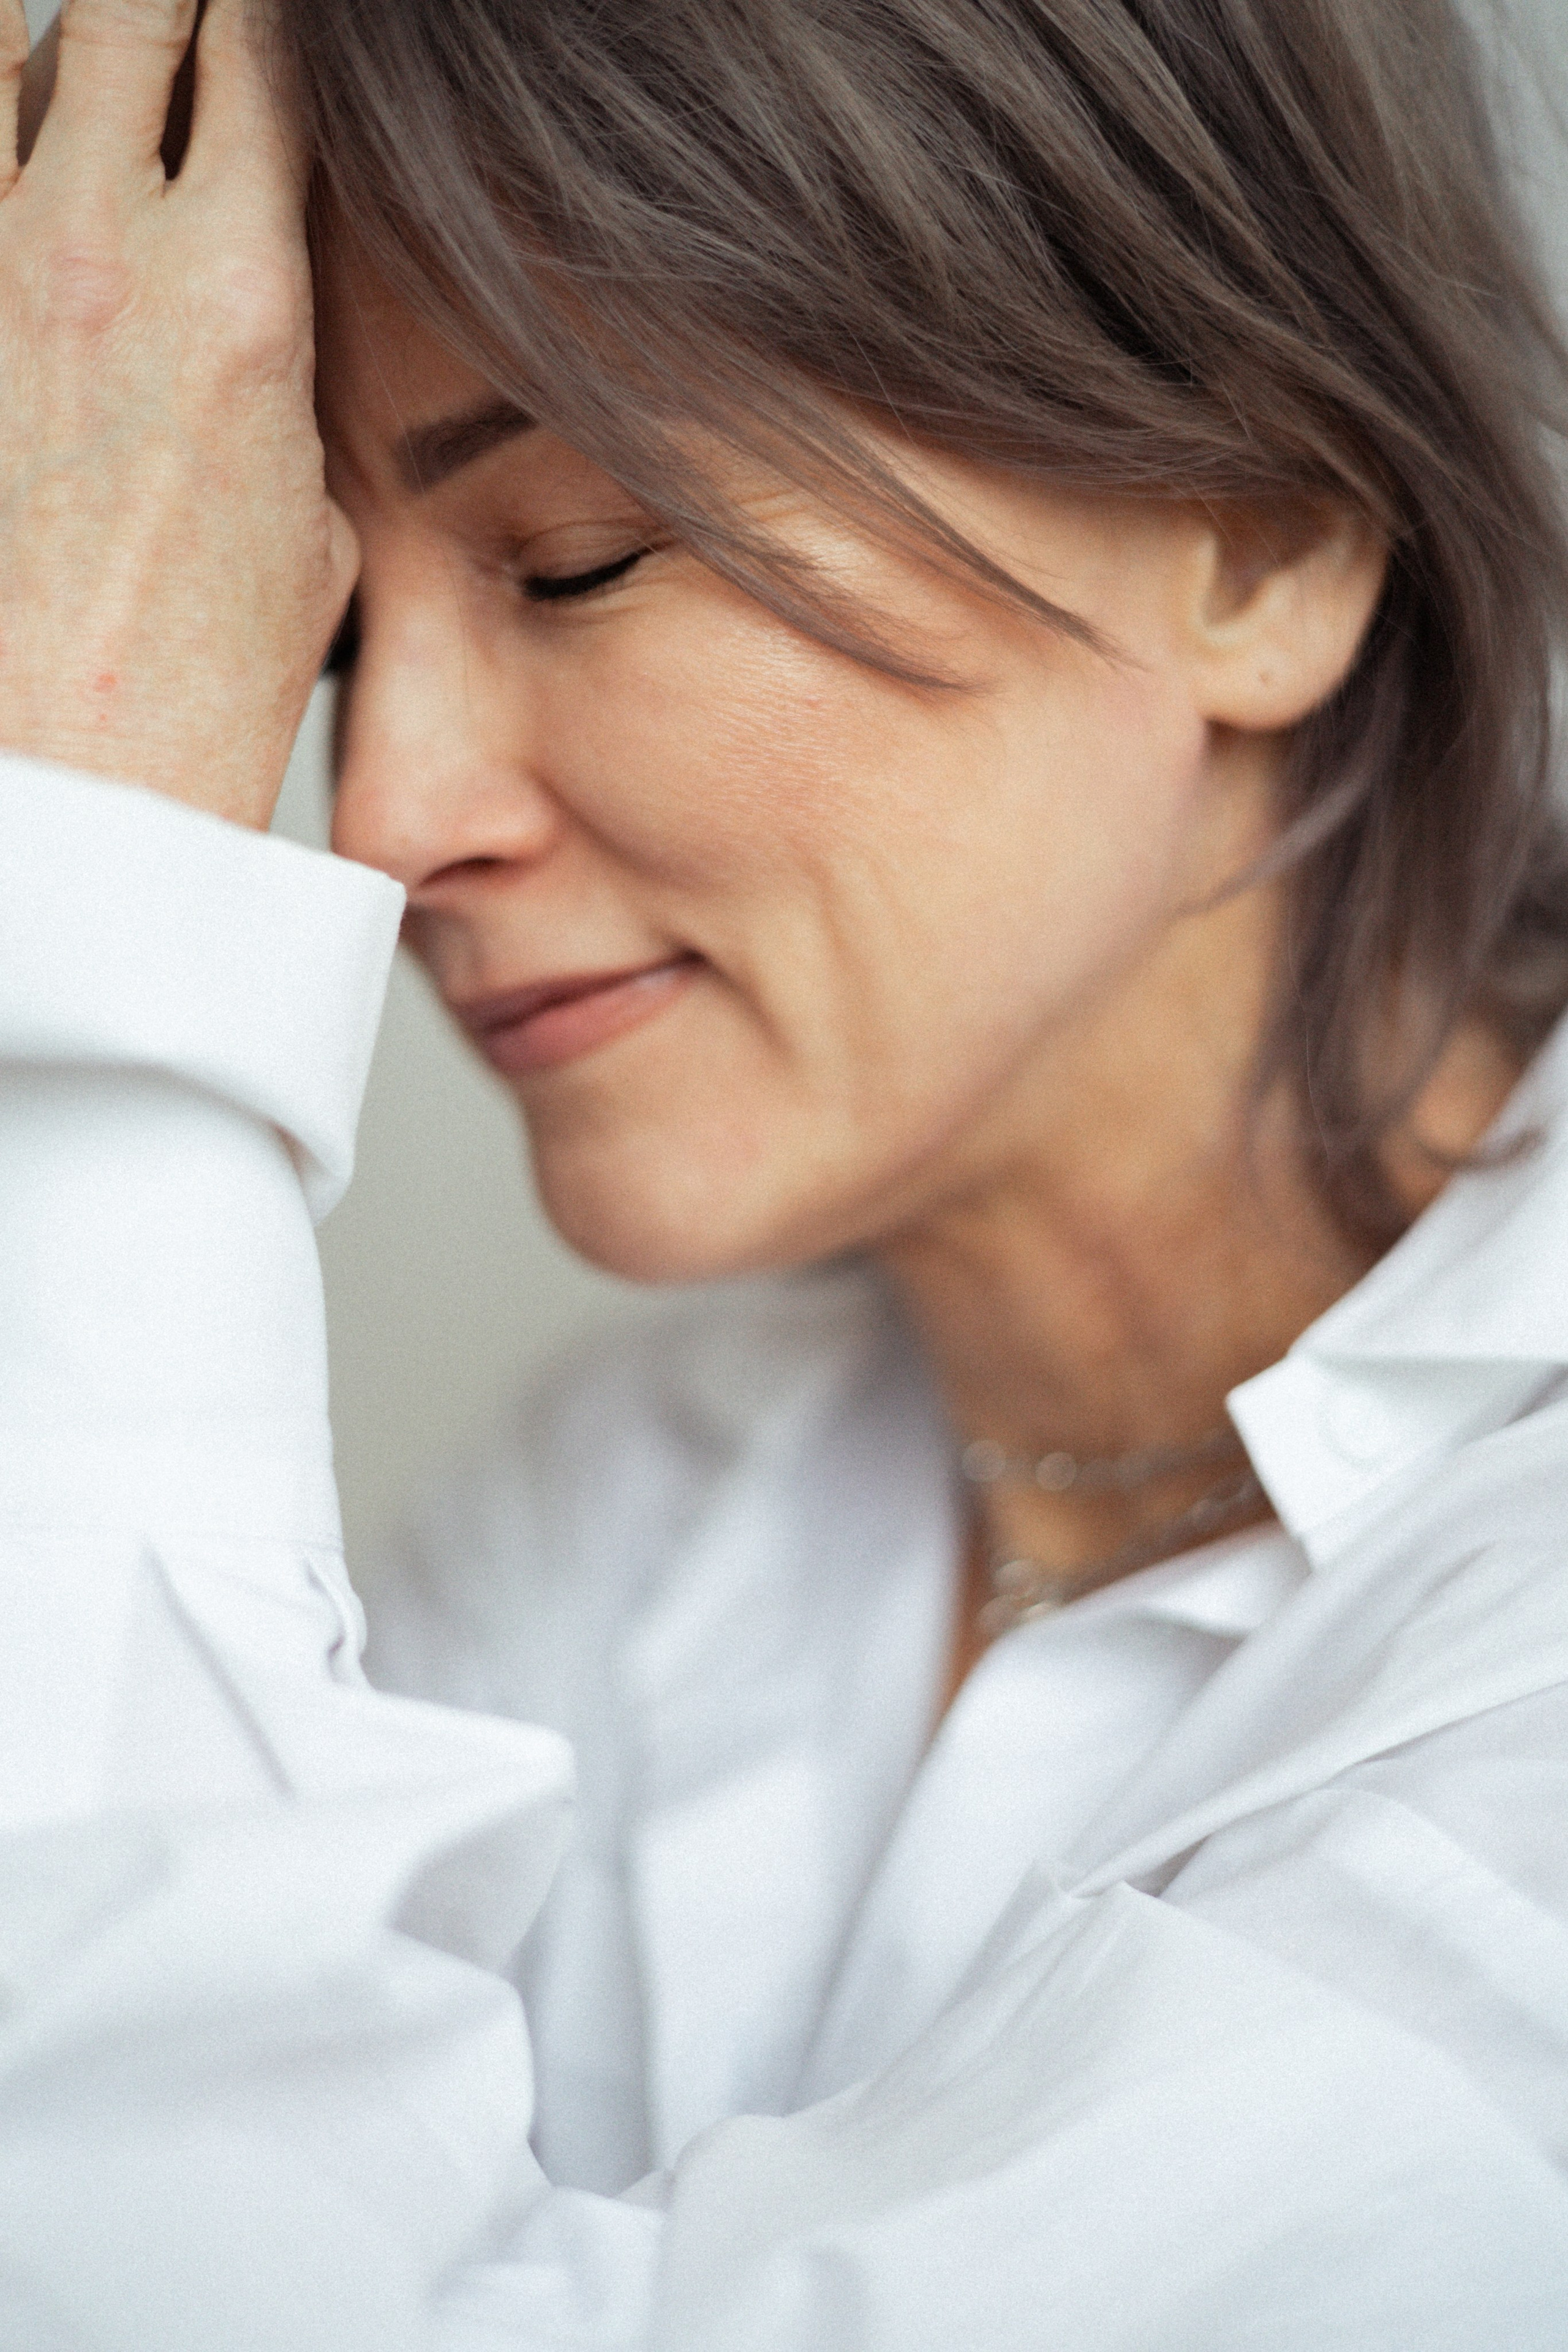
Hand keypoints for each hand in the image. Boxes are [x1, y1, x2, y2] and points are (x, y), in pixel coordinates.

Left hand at [0, 0, 354, 826]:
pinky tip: (9, 173)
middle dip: (164, 4)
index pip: (265, 61)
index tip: (268, 30)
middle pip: (130, 14)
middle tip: (175, 20)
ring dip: (36, 57)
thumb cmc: (194, 685)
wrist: (72, 776)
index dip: (269, 26)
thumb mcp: (311, 526)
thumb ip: (282, 381)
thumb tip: (260, 319)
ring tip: (63, 88)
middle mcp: (103, 252)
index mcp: (241, 299)